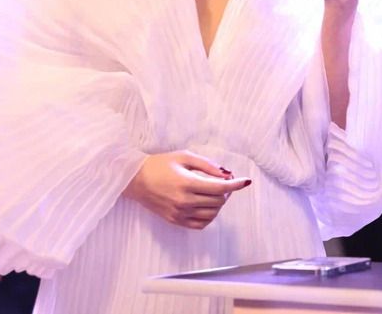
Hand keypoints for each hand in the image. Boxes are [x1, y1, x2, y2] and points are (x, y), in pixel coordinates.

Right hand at [123, 151, 250, 229]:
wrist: (135, 180)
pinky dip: (210, 216)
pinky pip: (200, 224)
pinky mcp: (175, 221)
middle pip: (218, 201)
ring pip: (212, 214)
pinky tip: (208, 205)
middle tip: (225, 180)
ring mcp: (179, 213)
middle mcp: (184, 201)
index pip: (219, 187)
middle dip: (227, 190)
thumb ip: (207, 165)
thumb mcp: (184, 157)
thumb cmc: (159, 164)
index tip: (246, 181)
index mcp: (186, 183)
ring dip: (220, 203)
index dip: (236, 184)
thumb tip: (226, 174)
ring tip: (216, 192)